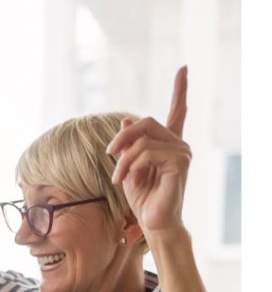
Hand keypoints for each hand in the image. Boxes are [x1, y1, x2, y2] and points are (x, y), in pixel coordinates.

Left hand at [107, 66, 190, 236]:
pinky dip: (131, 165)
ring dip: (123, 159)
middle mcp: (178, 144)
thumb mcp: (129, 169)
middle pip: (147, 122)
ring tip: (117, 178)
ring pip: (143, 139)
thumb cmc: (143, 200)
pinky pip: (147, 152)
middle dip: (123, 136)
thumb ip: (129, 146)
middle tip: (109, 153)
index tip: (183, 68)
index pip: (177, 111)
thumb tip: (125, 118)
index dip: (180, 90)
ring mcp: (182, 152)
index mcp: (168, 144)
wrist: (154, 224)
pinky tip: (130, 180)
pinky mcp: (180, 162)